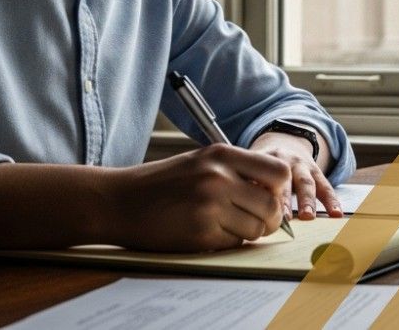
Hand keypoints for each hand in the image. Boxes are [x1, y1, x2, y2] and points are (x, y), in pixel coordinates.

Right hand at [108, 144, 290, 251]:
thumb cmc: (162, 183)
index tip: (269, 197)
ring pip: (256, 229)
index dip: (279, 189)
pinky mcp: (200, 234)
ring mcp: (210, 206)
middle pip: (272, 206)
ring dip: (248, 232)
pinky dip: (227, 242)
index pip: (278, 172)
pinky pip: (233, 243)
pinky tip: (207, 232)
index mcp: (222, 154)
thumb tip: (276, 193)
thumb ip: (237, 170)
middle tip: (255, 221)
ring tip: (226, 225)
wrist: (118, 201)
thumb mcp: (201, 161)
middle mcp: (219, 178)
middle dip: (269, 218)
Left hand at [250, 131, 342, 220]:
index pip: (261, 176)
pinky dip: (332, 201)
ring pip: (306, 182)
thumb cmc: (260, 166)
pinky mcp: (317, 172)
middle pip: (284, 179)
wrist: (286, 142)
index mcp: (263, 160)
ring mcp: (302, 165)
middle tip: (283, 216)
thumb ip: (245, 185)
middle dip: (284, 198)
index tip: (258, 209)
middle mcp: (283, 160)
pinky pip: (326, 186)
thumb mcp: (249, 167)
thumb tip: (236, 212)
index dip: (261, 191)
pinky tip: (336, 214)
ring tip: (308, 216)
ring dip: (307, 200)